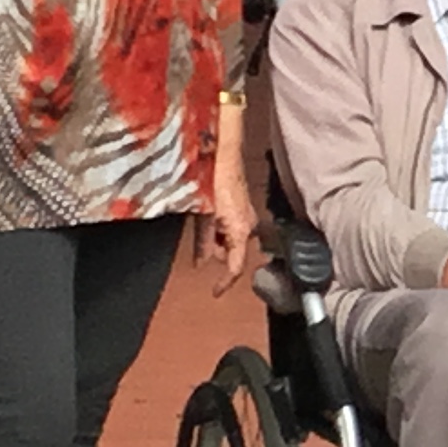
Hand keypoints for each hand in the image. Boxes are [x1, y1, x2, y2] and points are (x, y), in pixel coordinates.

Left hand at [195, 149, 258, 292]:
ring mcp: (248, 216)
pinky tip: (206, 217)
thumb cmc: (214, 180)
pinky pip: (231, 226)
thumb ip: (203, 242)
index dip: (225, 282)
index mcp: (241, 231)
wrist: (223, 154)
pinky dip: (218, 228)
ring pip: (230, 238)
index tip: (214, 292)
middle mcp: (249, 226)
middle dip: (215, 252)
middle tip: (198, 247)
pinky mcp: (244, 207)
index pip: (235, 266)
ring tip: (200, 224)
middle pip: (232, 252)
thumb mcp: (203, 216)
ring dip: (215, 238)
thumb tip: (201, 262)